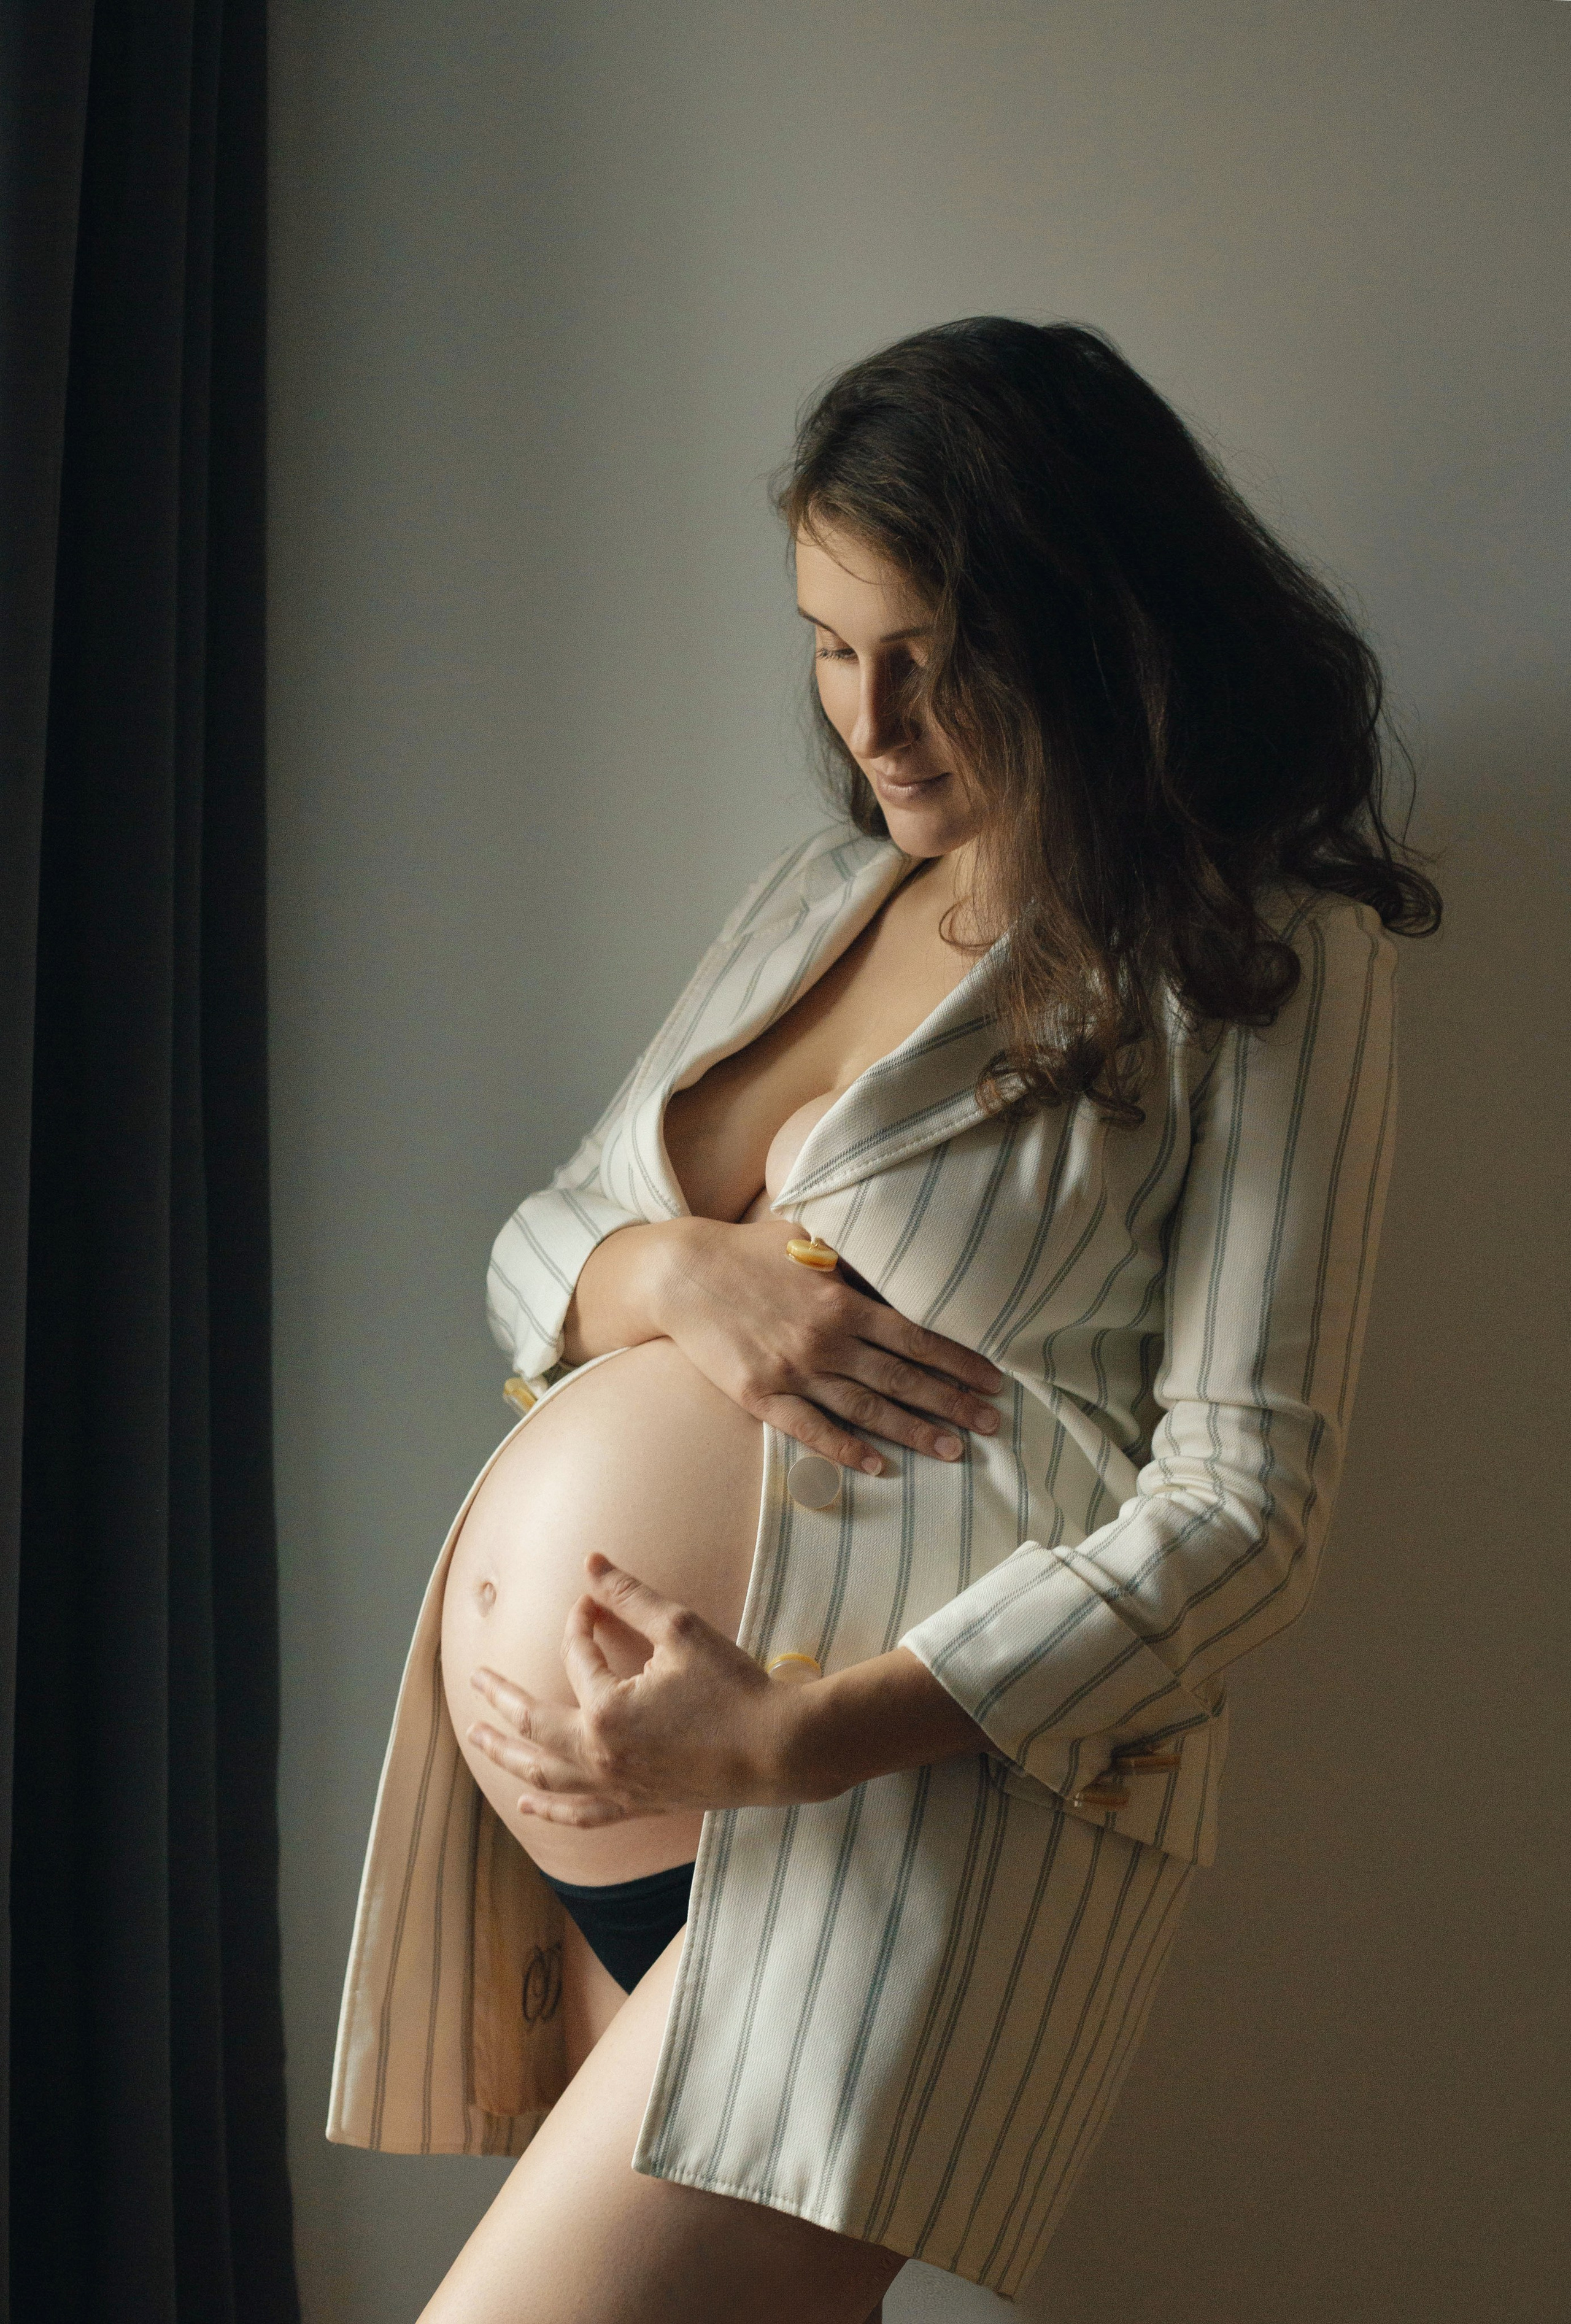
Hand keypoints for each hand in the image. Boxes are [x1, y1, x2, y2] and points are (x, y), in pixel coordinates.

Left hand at [464, 1555, 796, 1827]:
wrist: (779, 1749)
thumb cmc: (733, 1688)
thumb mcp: (680, 1629)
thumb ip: (628, 1596)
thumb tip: (590, 1561)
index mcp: (605, 1711)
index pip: (577, 1656)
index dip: (582, 1620)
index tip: (593, 1600)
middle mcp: (599, 1755)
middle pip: (533, 1724)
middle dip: (500, 1698)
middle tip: (475, 1679)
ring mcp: (616, 1787)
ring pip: (546, 1775)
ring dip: (507, 1756)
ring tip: (477, 1739)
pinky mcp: (637, 1806)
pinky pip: (582, 1815)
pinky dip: (550, 1811)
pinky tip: (527, 1805)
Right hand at [647, 1214, 1004, 1474]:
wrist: (680, 1274)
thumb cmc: (748, 1251)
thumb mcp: (808, 1237)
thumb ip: (856, 1255)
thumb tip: (901, 1258)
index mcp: (842, 1301)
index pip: (916, 1337)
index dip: (959, 1361)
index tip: (993, 1378)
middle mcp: (825, 1340)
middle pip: (902, 1379)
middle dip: (953, 1404)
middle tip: (993, 1425)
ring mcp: (793, 1371)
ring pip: (866, 1410)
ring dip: (913, 1433)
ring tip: (953, 1452)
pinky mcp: (761, 1396)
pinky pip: (812, 1430)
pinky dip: (847, 1451)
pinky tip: (879, 1467)